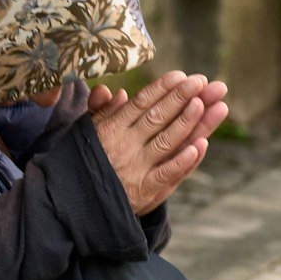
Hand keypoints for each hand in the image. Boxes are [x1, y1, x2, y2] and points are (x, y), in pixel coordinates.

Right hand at [88, 71, 230, 213]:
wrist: (78, 204)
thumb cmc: (88, 162)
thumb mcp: (87, 133)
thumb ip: (101, 111)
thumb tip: (107, 90)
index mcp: (112, 128)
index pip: (141, 103)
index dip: (162, 88)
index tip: (181, 75)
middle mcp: (124, 146)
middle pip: (157, 118)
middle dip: (180, 98)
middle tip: (201, 81)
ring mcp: (136, 169)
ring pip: (165, 142)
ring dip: (186, 122)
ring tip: (202, 103)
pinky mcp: (144, 192)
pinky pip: (166, 175)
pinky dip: (183, 161)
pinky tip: (201, 145)